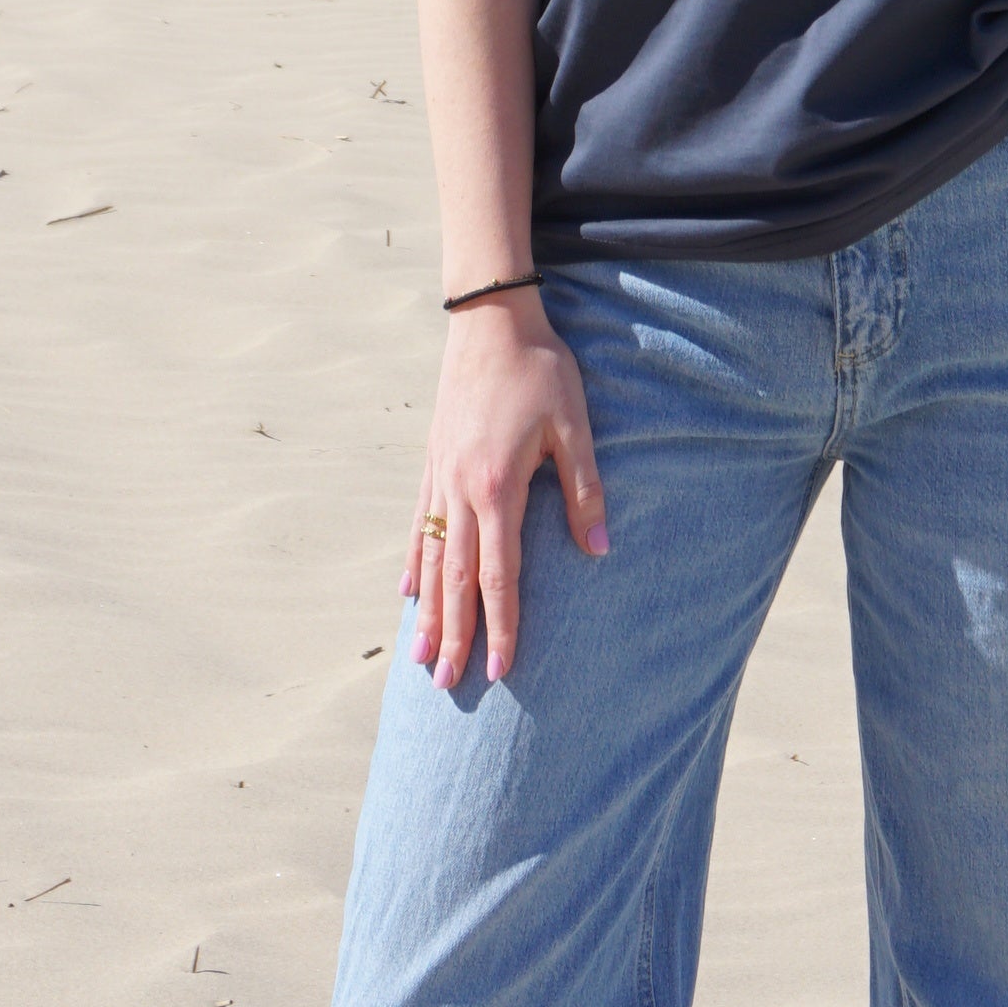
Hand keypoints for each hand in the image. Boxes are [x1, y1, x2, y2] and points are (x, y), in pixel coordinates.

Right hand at [405, 294, 609, 689]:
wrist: (489, 319)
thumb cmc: (539, 368)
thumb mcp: (573, 424)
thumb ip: (584, 489)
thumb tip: (599, 550)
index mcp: (497, 487)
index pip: (498, 575)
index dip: (502, 626)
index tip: (503, 670)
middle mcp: (460, 490)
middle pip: (455, 580)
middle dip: (454, 636)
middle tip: (448, 686)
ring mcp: (440, 478)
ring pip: (431, 560)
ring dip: (427, 613)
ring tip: (420, 658)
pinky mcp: (432, 462)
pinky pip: (419, 525)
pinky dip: (414, 564)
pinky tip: (407, 594)